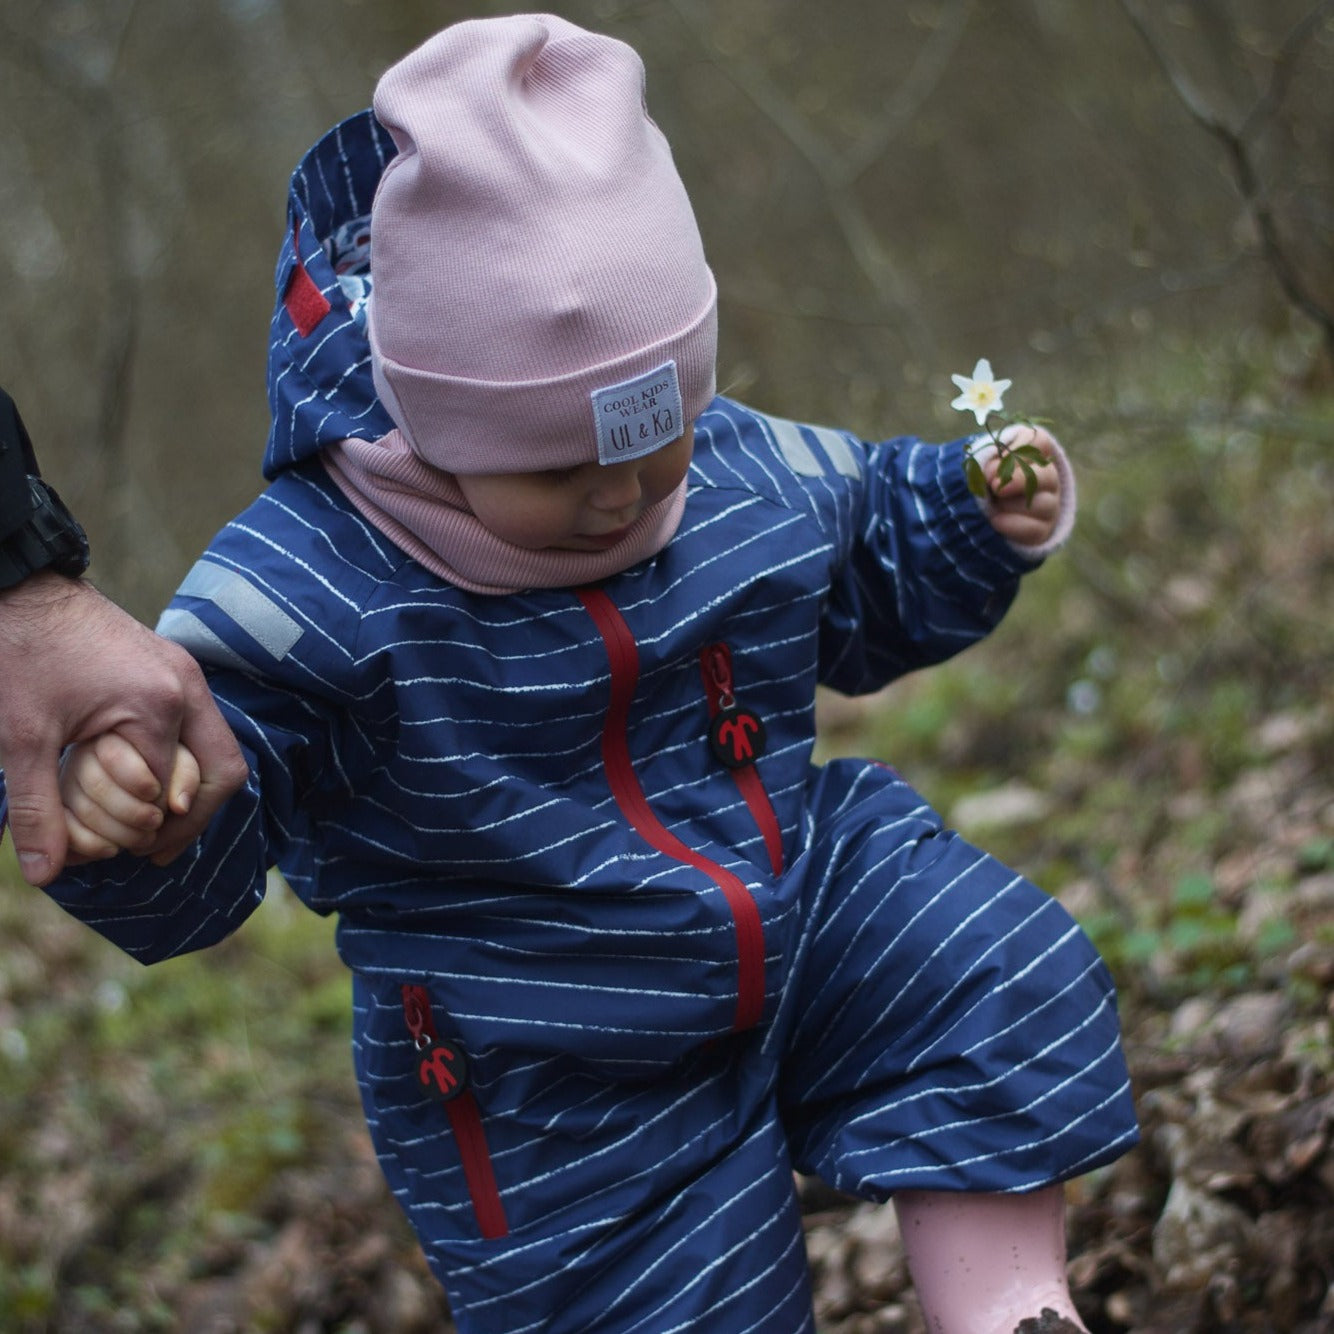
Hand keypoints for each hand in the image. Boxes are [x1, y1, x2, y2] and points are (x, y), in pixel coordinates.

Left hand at [0, 574, 246, 884]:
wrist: (18, 587)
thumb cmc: (18, 655)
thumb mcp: (21, 738)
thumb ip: (38, 808)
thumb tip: (44, 874)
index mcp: (160, 703)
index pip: (174, 792)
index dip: (150, 831)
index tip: (122, 853)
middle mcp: (187, 686)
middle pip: (223, 771)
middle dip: (194, 819)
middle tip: (156, 851)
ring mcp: (184, 672)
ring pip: (215, 748)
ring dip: (188, 790)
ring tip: (151, 823)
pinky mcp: (171, 665)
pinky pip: (196, 726)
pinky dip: (178, 760)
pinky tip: (146, 780)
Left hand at [980, 425, 1061, 547]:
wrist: (970, 518)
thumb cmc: (977, 484)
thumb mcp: (976, 467)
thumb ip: (984, 461)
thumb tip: (992, 471)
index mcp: (1031, 456)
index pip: (1039, 442)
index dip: (1018, 450)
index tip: (992, 465)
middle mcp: (1047, 479)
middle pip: (1048, 474)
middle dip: (1018, 480)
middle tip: (994, 487)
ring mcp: (1048, 506)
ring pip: (1043, 504)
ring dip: (1010, 505)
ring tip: (992, 507)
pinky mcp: (1042, 531)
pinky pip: (1036, 529)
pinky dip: (1013, 525)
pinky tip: (996, 521)